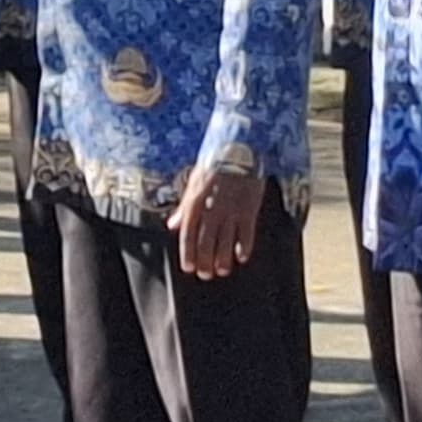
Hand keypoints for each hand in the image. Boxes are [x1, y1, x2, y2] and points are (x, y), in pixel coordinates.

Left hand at [172, 162, 267, 280]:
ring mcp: (231, 210)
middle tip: (206, 274)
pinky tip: (242, 257)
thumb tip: (172, 224)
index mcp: (195, 202)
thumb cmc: (214, 164)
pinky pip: (246, 233)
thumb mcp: (193, 182)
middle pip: (206, 242)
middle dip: (205, 261)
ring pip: (225, 242)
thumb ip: (184, 206)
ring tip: (222, 270)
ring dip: (223, 259)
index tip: (189, 267)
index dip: (188, 253)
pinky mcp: (249, 208)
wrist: (238, 147)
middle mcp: (212, 209)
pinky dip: (244, 247)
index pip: (188, 234)